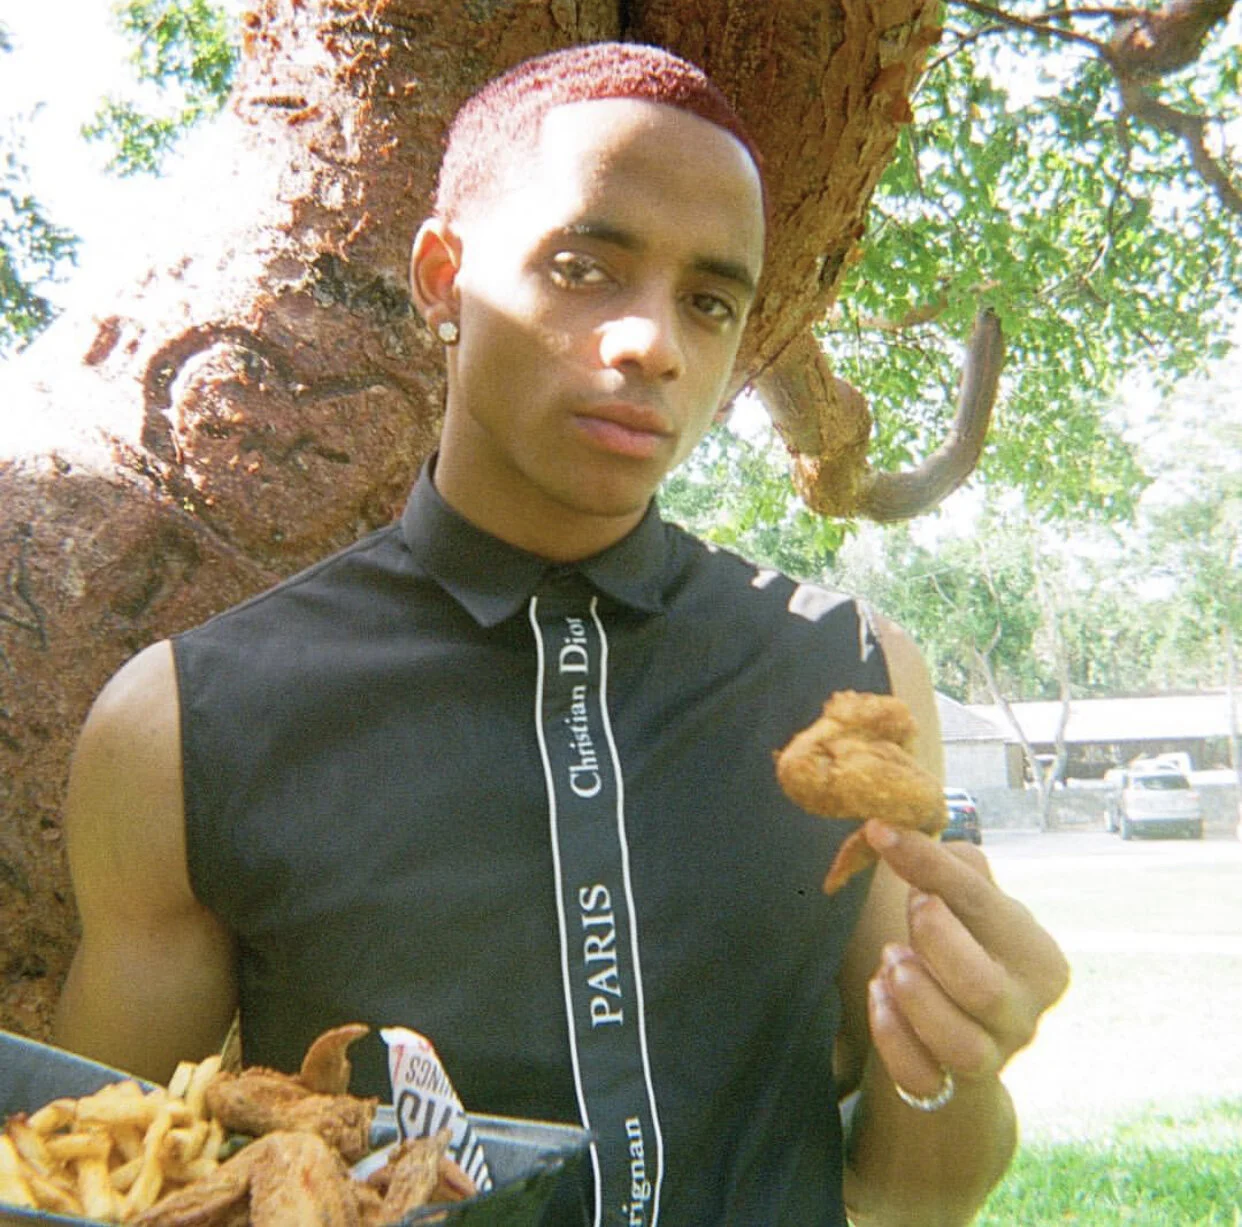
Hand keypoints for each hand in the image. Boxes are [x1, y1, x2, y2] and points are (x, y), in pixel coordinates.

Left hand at [861, 820, 1069, 1102]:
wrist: (953, 1034)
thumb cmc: (957, 948)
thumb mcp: (964, 905)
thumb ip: (948, 867)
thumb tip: (899, 825)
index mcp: (1036, 956)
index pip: (983, 903)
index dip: (928, 864)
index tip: (879, 831)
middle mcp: (1024, 1012)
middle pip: (981, 986)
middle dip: (932, 943)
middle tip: (909, 911)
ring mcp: (994, 1056)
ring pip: (959, 1044)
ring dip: (913, 996)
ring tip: (890, 960)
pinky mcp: (955, 1088)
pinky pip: (922, 1077)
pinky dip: (892, 1036)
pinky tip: (877, 998)